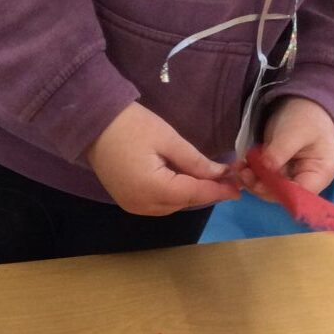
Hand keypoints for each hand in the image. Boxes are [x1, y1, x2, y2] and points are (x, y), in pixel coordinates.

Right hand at [85, 103, 239, 214]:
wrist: (94, 126)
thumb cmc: (131, 126)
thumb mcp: (168, 139)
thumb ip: (195, 161)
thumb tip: (220, 174)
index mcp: (154, 189)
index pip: (194, 194)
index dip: (218, 191)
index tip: (239, 188)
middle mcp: (144, 205)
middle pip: (184, 203)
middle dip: (206, 193)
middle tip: (228, 179)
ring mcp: (134, 207)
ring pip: (172, 206)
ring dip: (191, 195)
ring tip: (210, 180)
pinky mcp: (129, 202)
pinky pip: (159, 204)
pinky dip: (175, 196)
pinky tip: (185, 182)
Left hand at [236, 96, 333, 199]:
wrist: (302, 104)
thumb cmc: (306, 116)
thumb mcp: (295, 131)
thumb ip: (280, 152)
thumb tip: (265, 170)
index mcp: (320, 174)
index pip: (299, 195)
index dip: (278, 193)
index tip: (258, 182)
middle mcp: (306, 182)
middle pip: (281, 195)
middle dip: (260, 186)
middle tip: (243, 172)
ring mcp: (291, 179)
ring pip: (268, 189)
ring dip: (251, 180)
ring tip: (239, 167)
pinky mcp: (278, 174)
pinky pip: (262, 180)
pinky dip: (251, 174)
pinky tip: (241, 165)